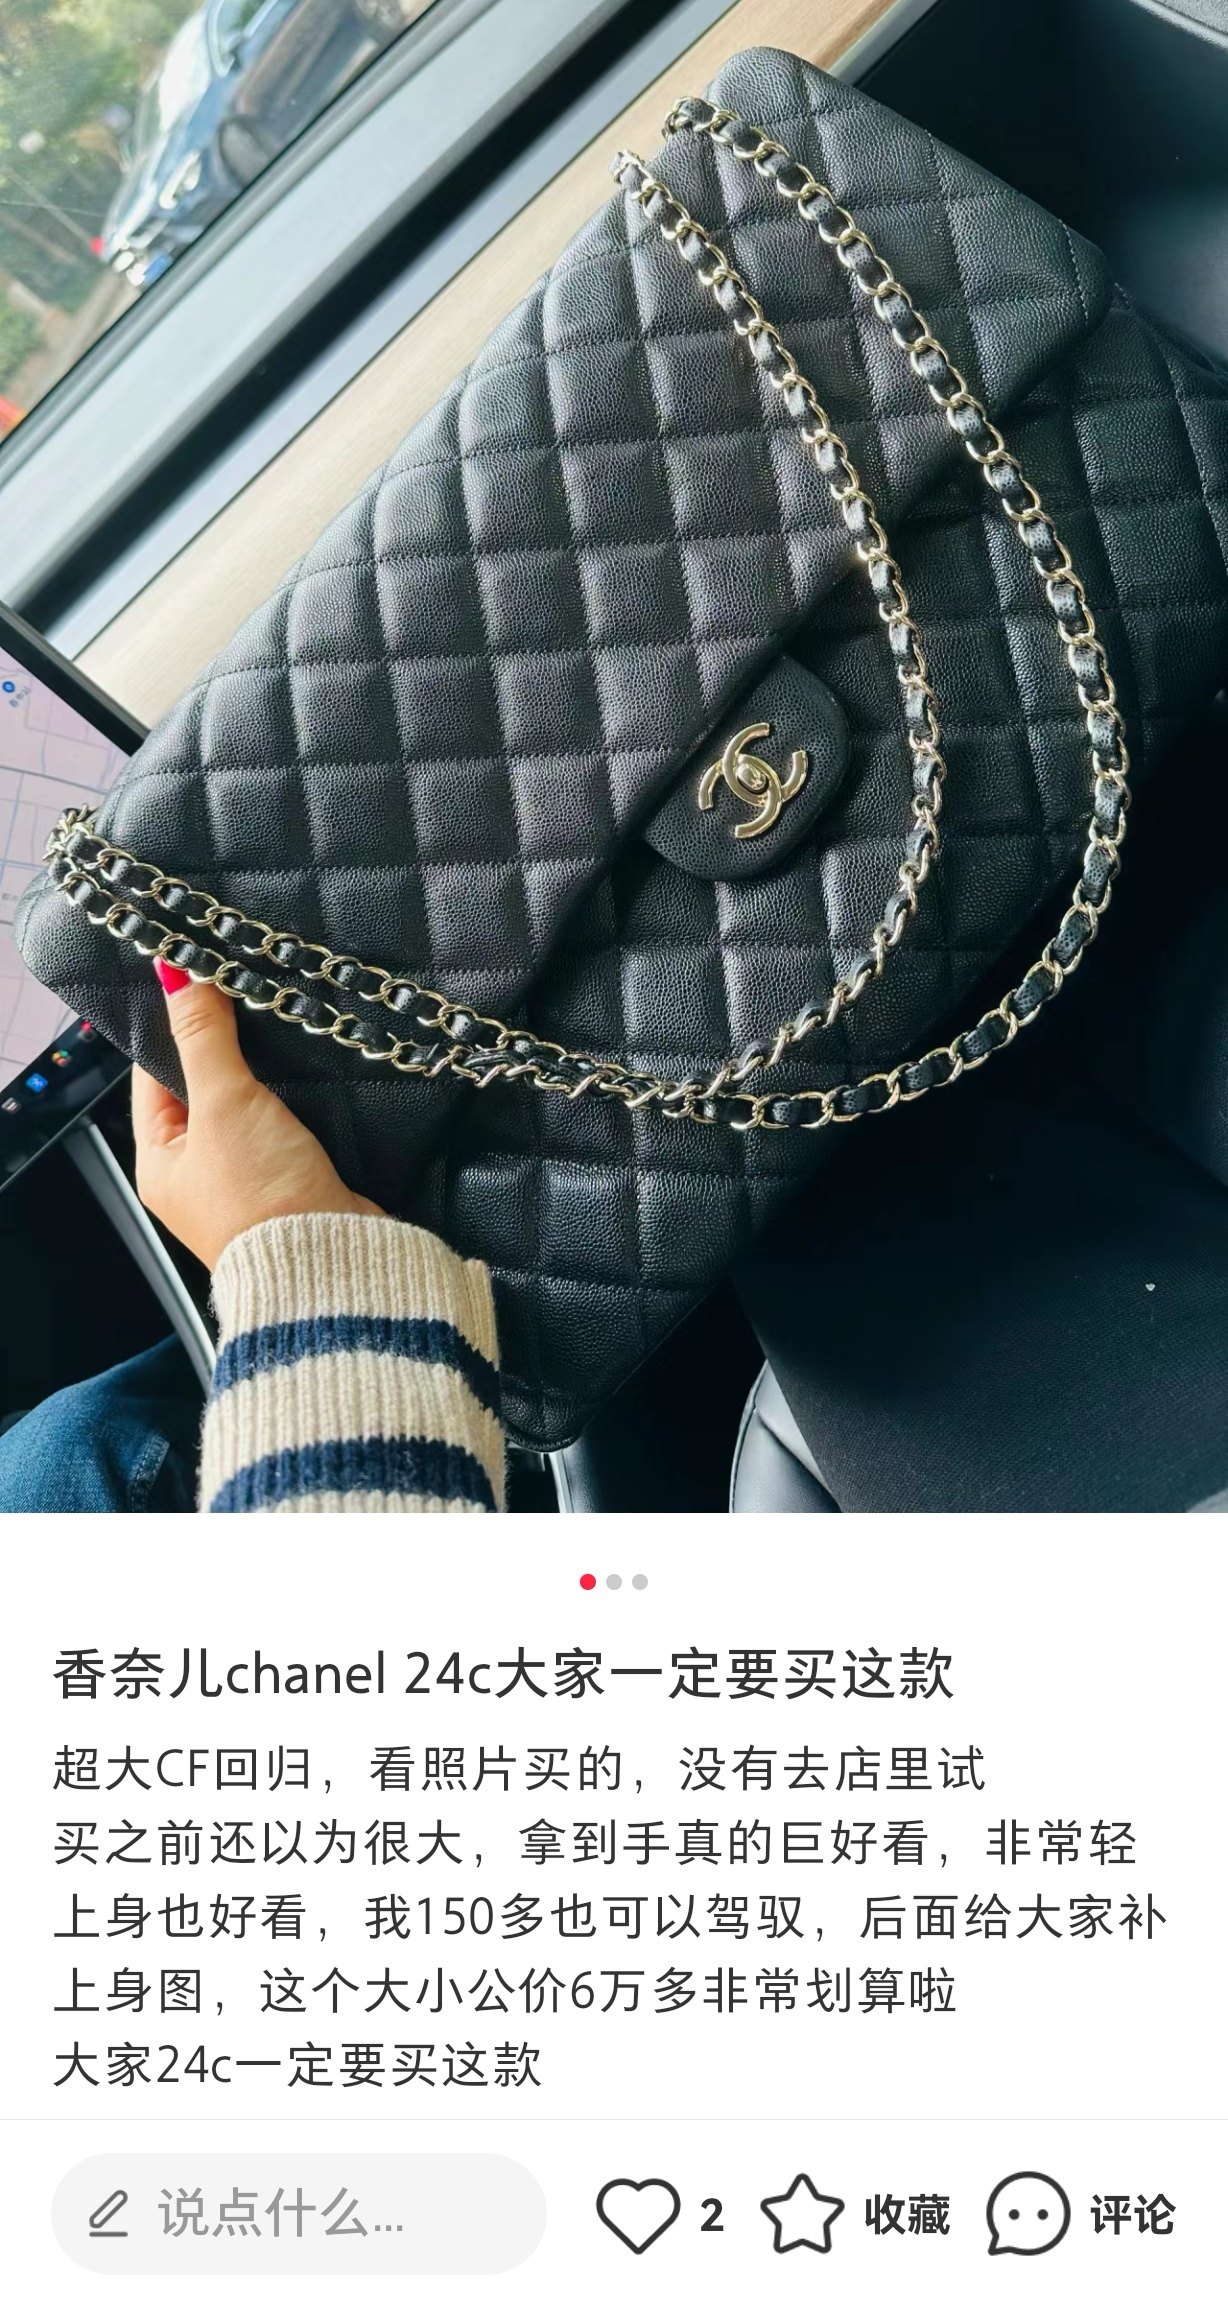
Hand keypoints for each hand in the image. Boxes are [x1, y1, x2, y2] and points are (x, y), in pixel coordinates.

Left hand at [132, 961, 382, 1268]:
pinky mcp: (298, 1183)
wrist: (332, 1263)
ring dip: (271, 1075)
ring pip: (254, 1107)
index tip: (200, 983)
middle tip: (249, 997)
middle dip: (230, 1049)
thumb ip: (203, 1037)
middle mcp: (200, 1175)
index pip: (155, 1077)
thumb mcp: (223, 1102)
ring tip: (287, 1028)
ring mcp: (251, 1181)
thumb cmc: (260, 1198)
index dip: (177, 1029)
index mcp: (161, 1162)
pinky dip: (304, 1101)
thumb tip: (176, 974)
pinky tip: (318, 1072)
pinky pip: (293, 1127)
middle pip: (207, 1090)